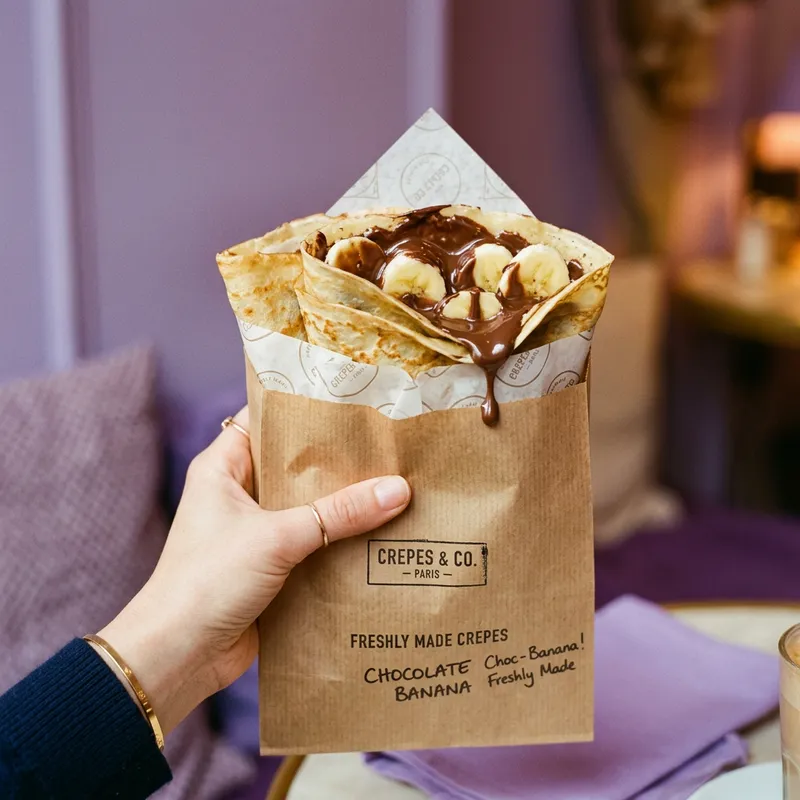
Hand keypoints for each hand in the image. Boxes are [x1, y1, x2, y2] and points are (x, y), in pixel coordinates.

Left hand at [94, 407, 410, 734]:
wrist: (178, 656)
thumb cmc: (207, 582)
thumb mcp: (278, 538)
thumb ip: (338, 513)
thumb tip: (396, 490)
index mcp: (223, 469)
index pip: (265, 420)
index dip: (304, 409)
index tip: (350, 401)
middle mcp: (238, 495)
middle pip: (294, 466)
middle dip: (336, 461)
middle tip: (384, 446)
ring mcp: (254, 532)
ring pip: (307, 507)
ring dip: (342, 505)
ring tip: (392, 486)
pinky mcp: (270, 566)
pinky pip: (312, 544)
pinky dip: (339, 542)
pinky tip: (378, 536)